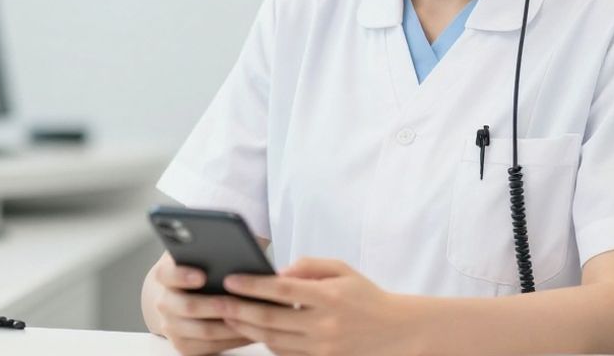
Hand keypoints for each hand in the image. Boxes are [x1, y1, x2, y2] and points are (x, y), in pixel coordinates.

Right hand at [144, 251, 253, 354]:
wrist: (179, 297)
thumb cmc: (200, 270)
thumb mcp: (201, 253)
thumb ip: (219, 245)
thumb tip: (251, 240)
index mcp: (165, 275)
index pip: (167, 274)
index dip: (182, 275)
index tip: (202, 276)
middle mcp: (164, 302)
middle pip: (187, 307)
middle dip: (214, 305)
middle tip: (235, 302)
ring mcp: (172, 327)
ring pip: (202, 331)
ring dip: (229, 326)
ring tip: (252, 318)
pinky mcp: (183, 346)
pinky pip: (209, 347)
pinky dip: (231, 340)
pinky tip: (249, 331)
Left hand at [220, 257, 419, 355]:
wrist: (396, 331)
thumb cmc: (364, 296)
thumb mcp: (342, 270)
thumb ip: (309, 266)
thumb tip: (278, 272)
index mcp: (328, 297)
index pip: (281, 290)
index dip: (252, 285)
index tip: (231, 280)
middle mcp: (324, 325)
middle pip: (270, 320)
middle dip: (239, 310)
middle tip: (217, 301)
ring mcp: (322, 348)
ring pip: (273, 341)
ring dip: (247, 329)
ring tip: (229, 315)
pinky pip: (285, 354)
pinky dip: (267, 342)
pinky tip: (254, 330)